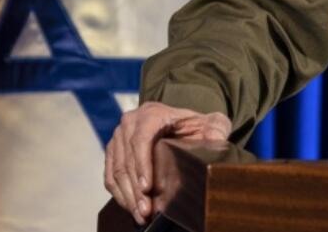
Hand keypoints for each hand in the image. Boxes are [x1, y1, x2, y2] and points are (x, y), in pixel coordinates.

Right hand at [103, 101, 229, 225]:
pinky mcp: (113, 152)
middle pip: (128, 159)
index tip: (147, 187)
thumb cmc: (195, 125)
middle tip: (146, 210)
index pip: (141, 139)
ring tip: (141, 214)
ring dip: (127, 196)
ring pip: (117, 170)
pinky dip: (120, 194)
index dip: (143, 164)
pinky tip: (131, 207)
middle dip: (136, 189)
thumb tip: (216, 141)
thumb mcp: (210, 123)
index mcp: (151, 113)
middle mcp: (130, 122)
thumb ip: (216, 128)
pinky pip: (110, 176)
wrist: (178, 123)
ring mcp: (118, 137)